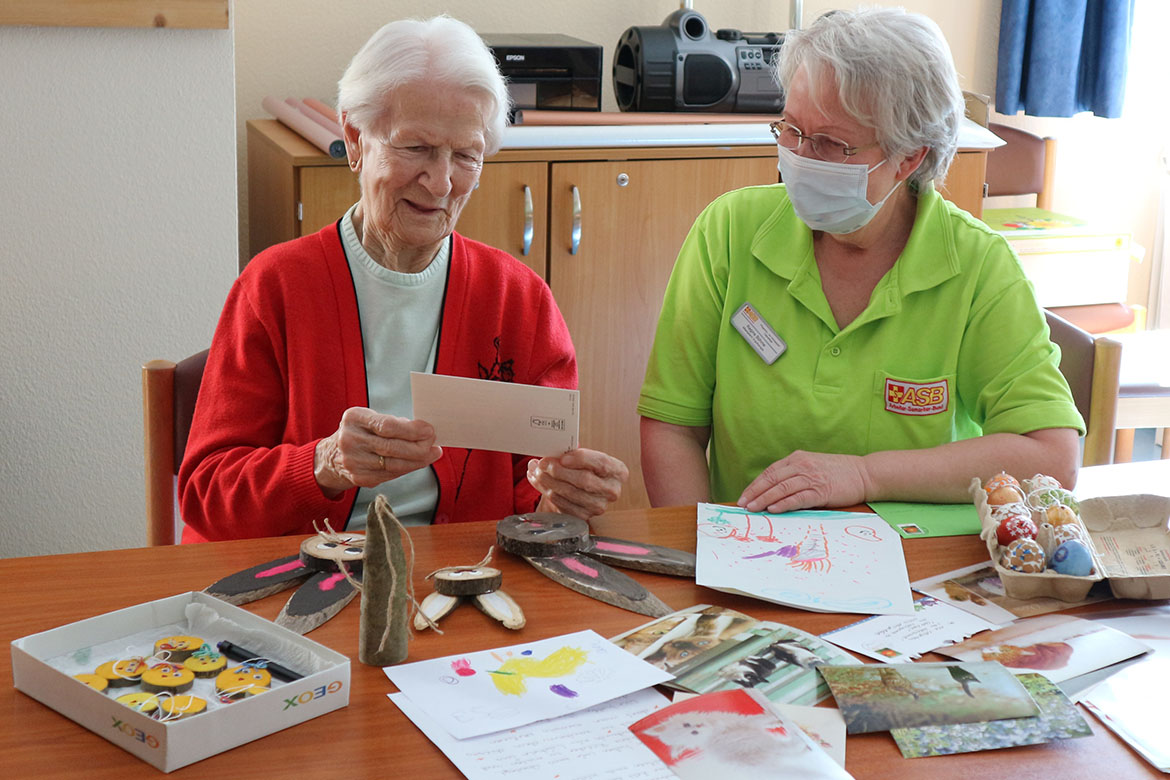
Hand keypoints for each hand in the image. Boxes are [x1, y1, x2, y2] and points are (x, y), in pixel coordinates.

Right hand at [314, 407, 441, 496]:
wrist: (332, 457)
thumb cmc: (361, 433)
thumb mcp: (370, 420)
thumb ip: (394, 424)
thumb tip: (425, 432)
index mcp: (354, 418)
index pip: (387, 426)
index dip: (411, 430)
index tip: (429, 430)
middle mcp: (350, 440)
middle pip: (392, 447)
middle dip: (419, 447)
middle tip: (434, 444)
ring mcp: (353, 461)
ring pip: (394, 464)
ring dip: (418, 460)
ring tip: (431, 454)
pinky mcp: (359, 478)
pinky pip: (391, 474)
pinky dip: (408, 468)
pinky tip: (417, 462)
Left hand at [529, 448, 628, 520]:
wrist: (580, 490)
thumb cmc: (583, 470)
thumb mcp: (583, 459)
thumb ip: (570, 454)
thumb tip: (549, 455)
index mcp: (618, 471)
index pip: (601, 463)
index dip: (581, 459)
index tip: (563, 457)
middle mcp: (612, 490)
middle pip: (584, 479)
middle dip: (559, 471)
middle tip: (544, 464)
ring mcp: (599, 506)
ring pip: (571, 493)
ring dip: (549, 482)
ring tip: (538, 472)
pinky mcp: (584, 517)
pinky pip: (563, 504)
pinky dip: (548, 492)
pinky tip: (540, 483)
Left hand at [738, 450, 870, 513]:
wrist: (865, 474)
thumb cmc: (839, 472)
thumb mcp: (813, 466)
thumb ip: (795, 474)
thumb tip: (774, 490)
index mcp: (798, 458)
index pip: (770, 472)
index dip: (755, 485)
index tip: (745, 495)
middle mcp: (802, 465)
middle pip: (772, 480)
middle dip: (755, 493)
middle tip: (743, 504)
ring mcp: (811, 477)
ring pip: (781, 489)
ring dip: (764, 499)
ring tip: (753, 508)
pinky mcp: (821, 491)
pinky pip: (797, 497)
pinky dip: (783, 503)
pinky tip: (773, 509)